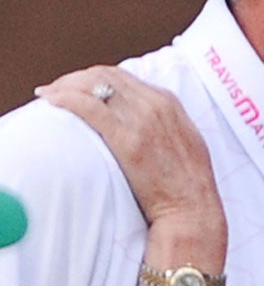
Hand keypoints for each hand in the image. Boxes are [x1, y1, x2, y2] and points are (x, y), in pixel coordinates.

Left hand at [35, 66, 223, 230]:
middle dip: (75, 78)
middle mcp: (155, 104)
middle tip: (55, 90)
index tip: (75, 88)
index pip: (122, 77)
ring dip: (66, 85)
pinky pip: (89, 107)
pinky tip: (51, 101)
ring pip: (94, 85)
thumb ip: (162, 124)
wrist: (192, 210)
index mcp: (168, 102)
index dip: (93, 79)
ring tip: (48, 96)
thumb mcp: (183, 142)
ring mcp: (142, 120)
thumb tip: (137, 121)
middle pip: (105, 76)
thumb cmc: (186, 186)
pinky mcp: (128, 140)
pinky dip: (66, 99)